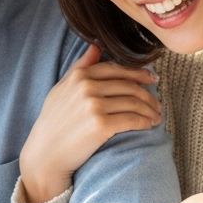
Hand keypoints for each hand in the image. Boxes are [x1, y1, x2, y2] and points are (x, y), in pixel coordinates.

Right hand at [19, 45, 161, 202]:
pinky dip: (145, 121)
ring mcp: (94, 106)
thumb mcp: (61, 89)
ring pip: (134, 102)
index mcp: (79, 76)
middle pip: (129, 85)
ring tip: (156, 116)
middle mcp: (87, 87)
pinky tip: (150, 124)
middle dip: (148, 94)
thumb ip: (80, 66)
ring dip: (150, 109)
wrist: (45, 155)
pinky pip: (132, 119)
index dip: (139, 73)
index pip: (117, 69)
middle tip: (157, 103)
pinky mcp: (101, 125)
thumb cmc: (52, 124)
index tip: (151, 79)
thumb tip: (96, 46)